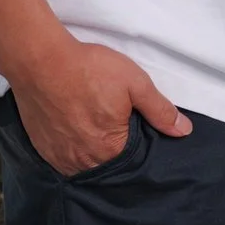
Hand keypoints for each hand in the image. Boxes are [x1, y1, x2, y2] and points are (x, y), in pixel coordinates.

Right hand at [6, 40, 191, 176]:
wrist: (40, 61)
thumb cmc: (90, 70)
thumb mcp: (136, 84)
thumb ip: (160, 110)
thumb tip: (183, 131)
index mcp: (109, 150)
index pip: (133, 160)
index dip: (139, 144)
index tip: (136, 126)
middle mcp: (82, 161)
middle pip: (109, 163)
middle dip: (116, 148)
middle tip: (114, 122)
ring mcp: (58, 157)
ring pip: (86, 163)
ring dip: (94, 150)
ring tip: (96, 124)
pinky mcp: (42, 148)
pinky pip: (64, 158)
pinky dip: (74, 148)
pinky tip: (78, 128)